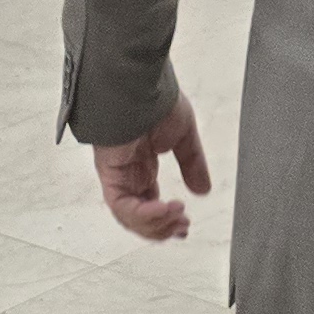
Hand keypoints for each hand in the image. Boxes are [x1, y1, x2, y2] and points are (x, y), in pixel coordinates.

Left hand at [93, 98, 210, 242]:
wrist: (142, 85)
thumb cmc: (158, 101)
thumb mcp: (183, 136)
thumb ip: (192, 164)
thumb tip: (203, 190)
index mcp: (142, 165)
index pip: (149, 203)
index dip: (165, 219)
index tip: (185, 225)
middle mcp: (127, 173)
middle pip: (138, 216)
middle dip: (161, 228)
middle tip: (182, 229)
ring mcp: (117, 174)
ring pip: (129, 216)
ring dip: (155, 224)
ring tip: (177, 219)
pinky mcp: (109, 173)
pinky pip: (122, 205)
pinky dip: (144, 213)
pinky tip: (165, 209)